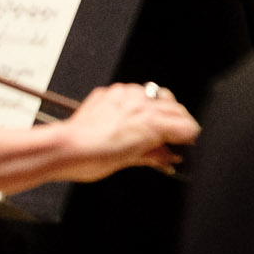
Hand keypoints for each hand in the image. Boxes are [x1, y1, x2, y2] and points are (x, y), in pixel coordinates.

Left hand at [50, 81, 197, 182]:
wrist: (65, 148)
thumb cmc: (92, 158)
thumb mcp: (129, 162)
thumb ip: (155, 155)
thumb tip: (168, 156)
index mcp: (151, 123)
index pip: (186, 125)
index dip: (189, 136)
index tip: (187, 143)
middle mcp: (143, 105)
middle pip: (176, 108)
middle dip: (178, 122)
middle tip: (173, 137)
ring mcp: (127, 96)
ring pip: (157, 95)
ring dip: (160, 108)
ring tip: (151, 125)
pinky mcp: (112, 92)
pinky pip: (135, 92)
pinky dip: (137, 103)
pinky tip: (129, 117)